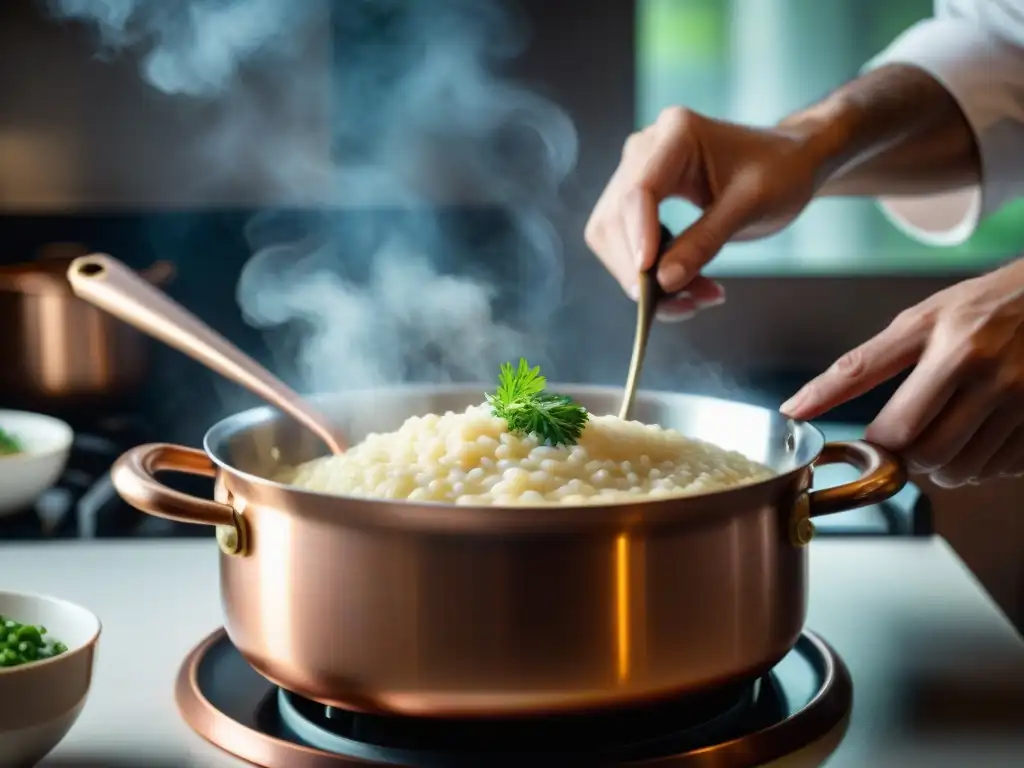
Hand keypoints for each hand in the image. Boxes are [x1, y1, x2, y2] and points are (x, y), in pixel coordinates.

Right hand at [584, 106, 827, 319]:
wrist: (789, 162)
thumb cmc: (780, 171)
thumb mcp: (750, 206)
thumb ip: (705, 241)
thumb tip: (664, 281)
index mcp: (676, 133)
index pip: (640, 190)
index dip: (638, 236)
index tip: (647, 278)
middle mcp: (646, 148)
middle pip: (615, 218)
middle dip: (640, 269)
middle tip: (684, 303)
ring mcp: (637, 173)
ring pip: (611, 237)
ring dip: (642, 278)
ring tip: (693, 299)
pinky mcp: (637, 200)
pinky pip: (625, 243)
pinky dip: (649, 274)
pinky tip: (685, 288)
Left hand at [781, 260, 1023, 487]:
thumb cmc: (982, 307)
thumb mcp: (918, 323)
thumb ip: (857, 369)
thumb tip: (795, 408)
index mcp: (955, 352)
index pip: (899, 429)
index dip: (874, 445)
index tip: (865, 443)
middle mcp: (996, 381)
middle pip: (928, 457)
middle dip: (906, 456)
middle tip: (905, 434)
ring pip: (963, 472)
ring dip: (942, 466)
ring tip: (942, 431)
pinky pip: (998, 471)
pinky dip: (979, 463)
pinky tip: (978, 433)